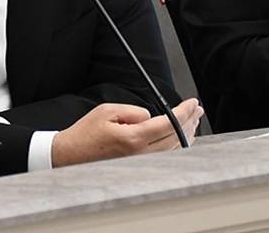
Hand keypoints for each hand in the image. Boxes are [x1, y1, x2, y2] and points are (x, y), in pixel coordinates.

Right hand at [50, 98, 202, 166]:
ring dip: (186, 132)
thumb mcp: (107, 111)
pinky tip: (181, 136)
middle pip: (176, 137)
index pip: (168, 124)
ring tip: (194, 120)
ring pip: (174, 148)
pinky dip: (177, 144)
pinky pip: (165, 155)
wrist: (71, 155)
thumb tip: (150, 116)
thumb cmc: (86, 133)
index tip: (192, 103)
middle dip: (190, 121)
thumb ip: (133, 111)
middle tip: (197, 108)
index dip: (184, 112)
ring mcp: (141, 163)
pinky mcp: (139, 166)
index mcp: (133, 138)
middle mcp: (140, 154)